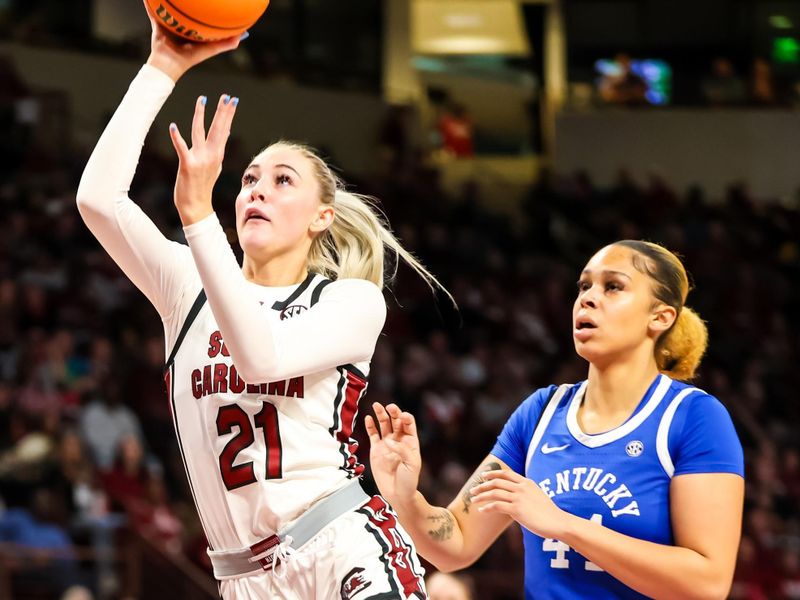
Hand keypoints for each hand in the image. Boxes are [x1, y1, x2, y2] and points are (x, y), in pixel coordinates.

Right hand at [142, 0, 242, 81]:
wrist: (169, 64)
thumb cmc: (190, 58)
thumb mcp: (210, 49)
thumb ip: (225, 44)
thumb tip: (242, 37)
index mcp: (194, 31)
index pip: (202, 18)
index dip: (206, 10)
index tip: (215, 1)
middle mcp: (182, 27)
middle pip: (185, 11)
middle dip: (188, 3)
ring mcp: (170, 25)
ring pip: (169, 10)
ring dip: (169, 3)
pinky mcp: (158, 25)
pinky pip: (153, 12)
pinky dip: (149, 5)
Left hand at [169, 94, 238, 225]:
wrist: (196, 207)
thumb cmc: (202, 186)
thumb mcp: (215, 166)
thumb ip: (219, 149)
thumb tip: (226, 133)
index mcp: (217, 155)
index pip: (225, 130)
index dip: (228, 114)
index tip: (233, 100)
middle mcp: (211, 155)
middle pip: (217, 129)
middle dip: (222, 112)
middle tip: (227, 96)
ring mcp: (200, 160)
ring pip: (200, 133)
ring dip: (200, 116)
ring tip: (202, 100)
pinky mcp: (187, 165)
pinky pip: (182, 148)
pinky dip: (177, 138)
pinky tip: (173, 126)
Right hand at [365, 403, 421, 507]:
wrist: (397, 494)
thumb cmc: (409, 481)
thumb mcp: (412, 465)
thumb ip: (401, 450)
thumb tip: (388, 441)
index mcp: (411, 442)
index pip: (408, 424)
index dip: (406, 417)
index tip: (402, 416)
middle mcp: (398, 440)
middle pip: (396, 421)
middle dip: (393, 412)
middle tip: (389, 407)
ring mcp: (386, 444)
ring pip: (383, 425)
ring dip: (381, 415)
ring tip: (377, 405)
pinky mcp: (376, 450)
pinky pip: (373, 435)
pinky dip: (370, 426)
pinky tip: (369, 418)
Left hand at [471, 469, 571, 538]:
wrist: (558, 522)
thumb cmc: (549, 513)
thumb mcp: (537, 497)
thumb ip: (525, 494)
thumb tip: (512, 499)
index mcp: (526, 482)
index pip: (505, 473)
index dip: (492, 473)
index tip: (483, 476)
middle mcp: (521, 487)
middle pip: (496, 481)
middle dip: (482, 485)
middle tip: (473, 490)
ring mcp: (519, 497)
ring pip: (494, 492)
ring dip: (481, 496)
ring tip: (473, 500)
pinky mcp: (517, 509)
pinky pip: (497, 505)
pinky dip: (487, 507)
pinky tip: (482, 510)